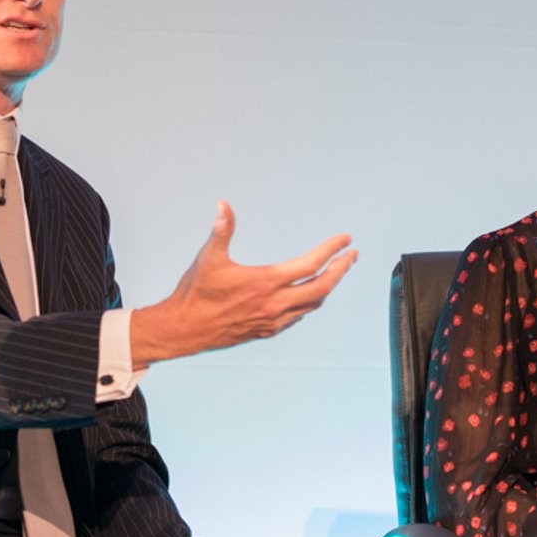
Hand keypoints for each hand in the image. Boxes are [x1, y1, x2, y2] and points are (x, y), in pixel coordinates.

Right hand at [130, 201, 355, 365]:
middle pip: (322, 287)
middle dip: (341, 270)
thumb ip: (221, 230)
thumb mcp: (208, 258)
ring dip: (328, 286)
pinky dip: (310, 302)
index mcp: (265, 283)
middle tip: (351, 256)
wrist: (185, 329)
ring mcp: (273, 320)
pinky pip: (299, 316)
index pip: (310, 264)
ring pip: (313, 304)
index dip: (331, 250)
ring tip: (335, 273)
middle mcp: (275, 304)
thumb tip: (223, 205)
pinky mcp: (267, 331)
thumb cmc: (196, 292)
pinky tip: (308, 295)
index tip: (345, 239)